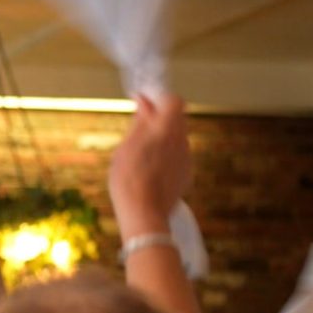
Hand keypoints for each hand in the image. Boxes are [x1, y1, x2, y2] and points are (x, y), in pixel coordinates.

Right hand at [108, 92, 189, 235]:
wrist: (144, 214)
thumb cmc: (130, 181)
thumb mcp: (126, 147)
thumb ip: (139, 122)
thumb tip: (143, 102)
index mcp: (167, 129)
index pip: (173, 100)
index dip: (158, 98)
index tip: (143, 100)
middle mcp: (182, 140)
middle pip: (176, 118)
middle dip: (159, 118)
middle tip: (138, 126)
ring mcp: (186, 157)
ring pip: (176, 138)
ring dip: (162, 138)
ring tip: (141, 153)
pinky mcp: (186, 172)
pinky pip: (177, 155)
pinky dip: (165, 155)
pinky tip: (149, 169)